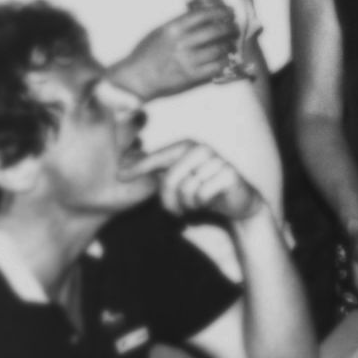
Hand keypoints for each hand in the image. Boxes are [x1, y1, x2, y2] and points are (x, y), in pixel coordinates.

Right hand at [110, 5, 238, 98]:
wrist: (135, 79)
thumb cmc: (146, 55)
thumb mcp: (159, 32)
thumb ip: (179, 23)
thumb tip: (204, 14)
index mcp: (172, 29)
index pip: (203, 14)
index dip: (220, 11)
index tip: (229, 11)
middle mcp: (181, 43)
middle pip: (216, 30)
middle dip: (230, 28)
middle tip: (234, 28)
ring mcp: (187, 60)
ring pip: (220, 48)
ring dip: (229, 44)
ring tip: (230, 43)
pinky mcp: (192, 77)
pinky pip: (217, 66)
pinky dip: (225, 61)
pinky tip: (226, 58)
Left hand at [121, 140, 262, 221]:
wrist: (238, 204)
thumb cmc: (204, 192)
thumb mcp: (179, 180)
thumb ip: (158, 171)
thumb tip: (125, 164)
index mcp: (189, 146)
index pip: (159, 155)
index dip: (140, 166)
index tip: (119, 175)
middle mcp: (203, 149)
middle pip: (170, 177)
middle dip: (168, 199)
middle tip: (174, 211)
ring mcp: (218, 160)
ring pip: (187, 188)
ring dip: (187, 204)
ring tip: (193, 205)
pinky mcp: (230, 174)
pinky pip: (203, 194)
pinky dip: (202, 204)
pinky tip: (207, 203)